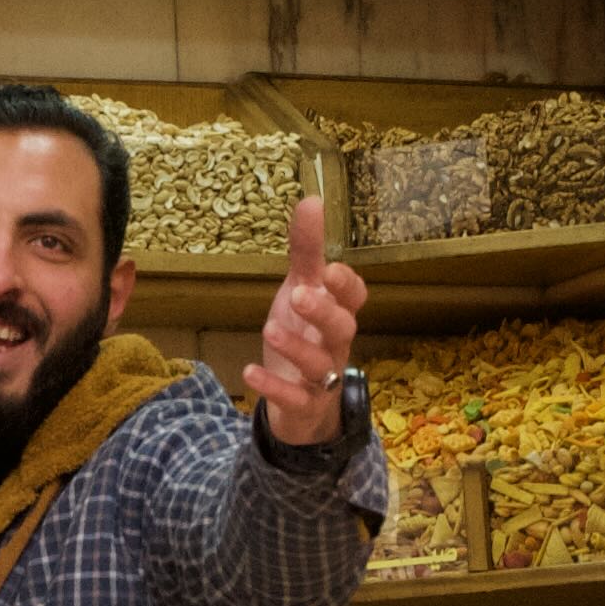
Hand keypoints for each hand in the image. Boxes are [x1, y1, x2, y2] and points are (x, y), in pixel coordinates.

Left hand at [245, 194, 369, 444]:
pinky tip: (249, 371)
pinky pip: (294, 399)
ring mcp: (322, 379)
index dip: (346, 285)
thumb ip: (306, 252)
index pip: (355, 297)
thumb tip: (310, 200)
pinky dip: (274, 388)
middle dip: (325, 311)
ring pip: (321, 365)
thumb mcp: (300, 291)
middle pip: (342, 328)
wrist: (300, 403)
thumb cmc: (304, 336)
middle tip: (299, 294)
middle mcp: (334, 345)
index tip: (329, 270)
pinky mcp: (303, 406)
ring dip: (297, 347)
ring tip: (269, 328)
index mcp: (337, 314)